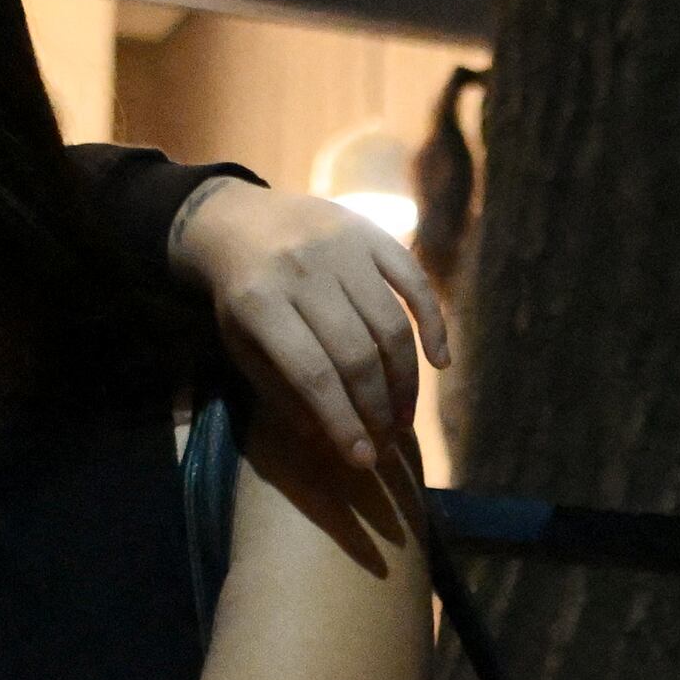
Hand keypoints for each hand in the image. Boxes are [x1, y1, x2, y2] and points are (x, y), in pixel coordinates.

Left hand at [175, 177, 446, 475]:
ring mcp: (341, 247)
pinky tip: (440, 362)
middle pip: (357, 353)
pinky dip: (434, 323)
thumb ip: (282, 391)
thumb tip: (332, 440)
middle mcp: (303, 271)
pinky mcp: (371, 232)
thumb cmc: (241, 297)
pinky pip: (415, 281)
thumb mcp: (242, 346)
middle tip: (388, 440)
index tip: (362, 459)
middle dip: (377, 407)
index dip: (342, 420)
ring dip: (406, 378)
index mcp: (260, 303)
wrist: (238, 220)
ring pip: (391, 323)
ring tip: (405, 416)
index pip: (312, 374)